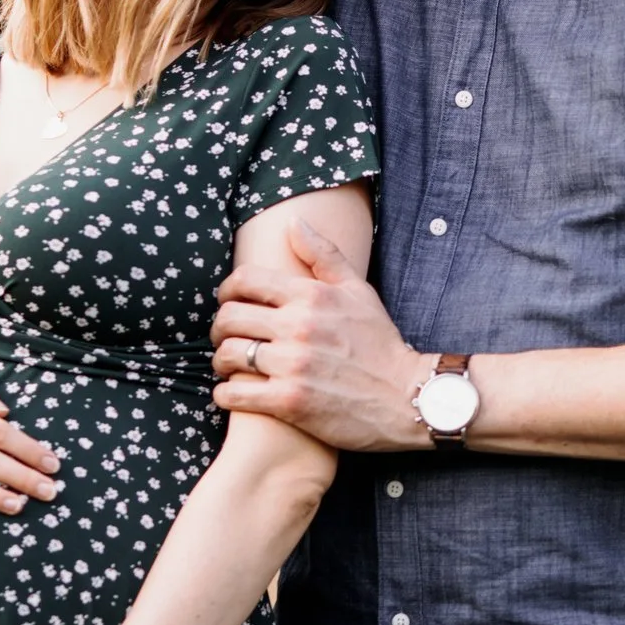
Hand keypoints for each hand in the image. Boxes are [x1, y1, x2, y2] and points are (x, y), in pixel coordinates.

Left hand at [210, 221, 427, 451]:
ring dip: (221, 361)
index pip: (245, 280)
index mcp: (312, 296)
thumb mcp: (359, 291)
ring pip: (228, 355)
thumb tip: (293, 223)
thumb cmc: (381, 344)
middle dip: (219, 327)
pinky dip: (225, 394)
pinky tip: (233, 394)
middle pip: (229, 317)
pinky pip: (235, 393)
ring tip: (230, 366)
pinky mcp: (289, 402)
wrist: (405, 398)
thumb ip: (324, 255)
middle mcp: (299, 327)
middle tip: (225, 337)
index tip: (229, 302)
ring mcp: (293, 365)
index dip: (227, 290)